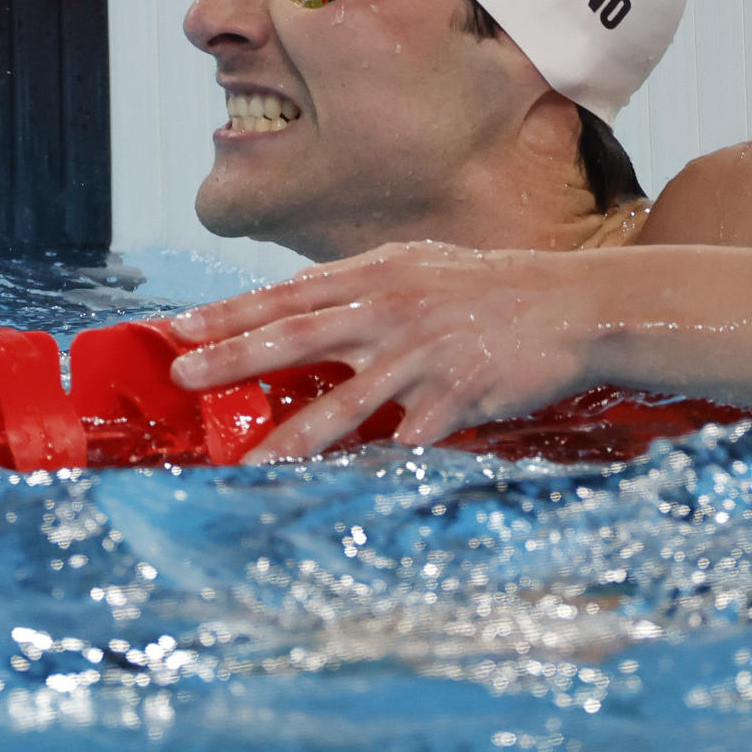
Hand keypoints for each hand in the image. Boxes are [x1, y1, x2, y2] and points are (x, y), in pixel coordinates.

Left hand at [167, 241, 607, 459]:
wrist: (571, 304)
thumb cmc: (489, 289)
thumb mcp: (420, 269)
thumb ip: (361, 287)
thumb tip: (297, 304)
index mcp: (380, 276)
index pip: (291, 294)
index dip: (233, 312)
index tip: (180, 330)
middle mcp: (395, 309)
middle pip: (302, 335)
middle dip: (237, 356)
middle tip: (184, 374)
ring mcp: (428, 352)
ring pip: (349, 399)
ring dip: (296, 434)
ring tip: (253, 460)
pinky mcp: (462, 392)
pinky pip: (414, 434)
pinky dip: (384, 458)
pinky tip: (354, 483)